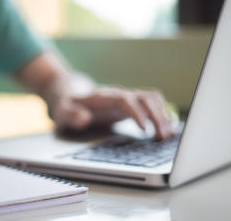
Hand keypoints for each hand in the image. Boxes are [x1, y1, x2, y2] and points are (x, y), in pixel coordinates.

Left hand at [51, 87, 174, 139]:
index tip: (145, 129)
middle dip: (156, 115)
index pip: (125, 99)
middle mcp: (118, 94)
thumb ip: (71, 114)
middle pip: (144, 97)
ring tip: (169, 135)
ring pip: (151, 99)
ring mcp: (126, 99)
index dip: (137, 112)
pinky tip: (168, 128)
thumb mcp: (62, 111)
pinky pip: (151, 104)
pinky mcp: (130, 105)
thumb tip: (85, 118)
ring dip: (162, 115)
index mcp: (103, 96)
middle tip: (164, 136)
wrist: (70, 94)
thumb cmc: (67, 105)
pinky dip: (162, 114)